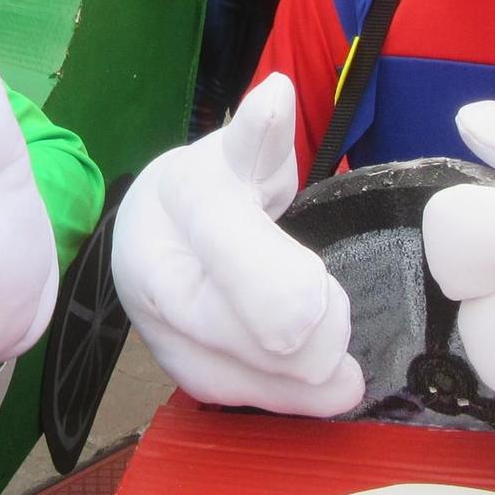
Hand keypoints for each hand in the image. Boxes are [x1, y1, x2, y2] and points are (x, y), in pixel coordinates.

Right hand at [112, 74, 362, 415]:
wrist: (154, 224)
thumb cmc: (216, 183)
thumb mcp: (243, 149)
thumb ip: (263, 135)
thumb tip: (277, 97)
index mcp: (182, 198)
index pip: (232, 244)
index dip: (282, 287)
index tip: (319, 305)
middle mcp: (156, 265)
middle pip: (244, 329)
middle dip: (313, 336)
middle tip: (334, 319)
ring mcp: (158, 323)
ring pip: (239, 376)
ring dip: (304, 377)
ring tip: (340, 367)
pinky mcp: (173, 364)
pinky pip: (234, 397)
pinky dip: (288, 398)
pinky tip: (322, 388)